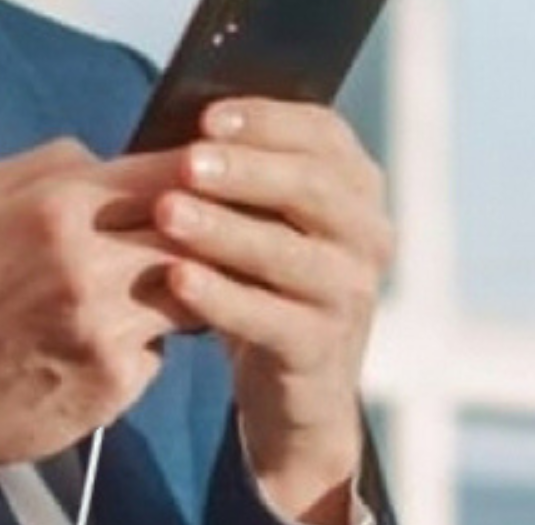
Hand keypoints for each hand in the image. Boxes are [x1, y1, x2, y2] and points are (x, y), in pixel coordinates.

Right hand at [0, 139, 200, 520]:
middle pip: (196, 233)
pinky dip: (140, 348)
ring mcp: (107, 328)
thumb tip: (110, 160)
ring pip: (191, 293)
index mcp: (57, 208)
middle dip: (199, 237)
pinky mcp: (113, 384)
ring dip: (178, 292)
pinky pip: (158, 353)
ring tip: (137, 297)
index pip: (171, 172)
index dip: (201, 175)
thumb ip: (49, 167)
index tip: (207, 183)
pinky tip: (97, 351)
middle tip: (184, 246)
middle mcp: (90, 265)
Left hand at [150, 99, 392, 524]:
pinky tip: (177, 279)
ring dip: (224, 230)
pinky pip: (269, 318)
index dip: (266, 122)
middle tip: (186, 161)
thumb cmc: (266, 293)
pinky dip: (222, 297)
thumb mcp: (264, 229)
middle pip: (311, 188)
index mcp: (357, 191)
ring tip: (167, 213)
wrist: (297, 398)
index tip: (205, 117)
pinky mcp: (320, 349)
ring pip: (289, 253)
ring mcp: (350, 295)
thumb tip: (180, 135)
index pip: (322, 136)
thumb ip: (242, 184)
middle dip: (245, 171)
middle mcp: (367, 237)